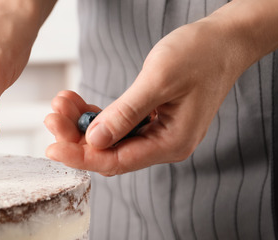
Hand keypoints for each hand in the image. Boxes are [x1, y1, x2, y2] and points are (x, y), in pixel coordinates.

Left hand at [45, 20, 245, 175]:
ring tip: (60, 103)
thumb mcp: (159, 80)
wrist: (226, 39)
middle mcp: (164, 145)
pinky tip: (75, 102)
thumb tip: (94, 140)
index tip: (52, 147)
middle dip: (76, 137)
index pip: (116, 162)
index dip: (81, 156)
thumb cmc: (200, 54)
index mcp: (171, 143)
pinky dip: (95, 114)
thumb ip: (126, 113)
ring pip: (109, 140)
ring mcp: (158, 134)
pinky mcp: (152, 121)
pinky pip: (117, 126)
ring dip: (81, 123)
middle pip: (109, 153)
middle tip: (51, 116)